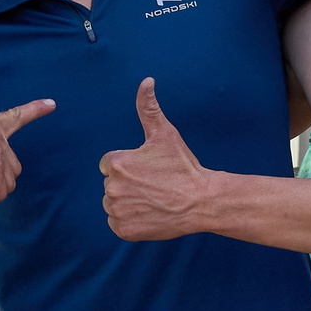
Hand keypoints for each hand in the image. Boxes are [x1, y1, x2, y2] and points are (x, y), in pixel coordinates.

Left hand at [98, 79, 211, 241]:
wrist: (201, 201)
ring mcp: (117, 211)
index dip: (129, 165)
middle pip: (111, 184)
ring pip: (112, 203)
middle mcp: (112, 187)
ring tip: (152, 198)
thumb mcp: (165, 134)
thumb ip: (148, 107)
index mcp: (118, 163)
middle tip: (153, 185)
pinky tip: (149, 212)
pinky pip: (116, 222)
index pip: (109, 164)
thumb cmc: (183, 166)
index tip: (147, 170)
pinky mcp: (123, 230)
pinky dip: (129, 219)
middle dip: (128, 183)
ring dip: (127, 201)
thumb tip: (146, 80)